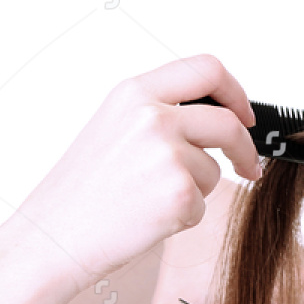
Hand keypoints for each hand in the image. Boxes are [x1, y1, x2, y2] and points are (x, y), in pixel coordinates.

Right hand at [10, 54, 261, 301]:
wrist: (55, 234)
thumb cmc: (82, 189)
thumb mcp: (113, 127)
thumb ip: (159, 113)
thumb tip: (216, 116)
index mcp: (134, 93)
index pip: (206, 69)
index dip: (236, 92)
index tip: (245, 115)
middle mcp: (151, 117)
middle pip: (228, 122)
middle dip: (245, 148)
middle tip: (248, 167)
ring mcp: (167, 154)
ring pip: (215, 169)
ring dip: (197, 189)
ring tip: (150, 199)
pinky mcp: (179, 193)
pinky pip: (204, 203)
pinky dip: (185, 216)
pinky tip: (149, 218)